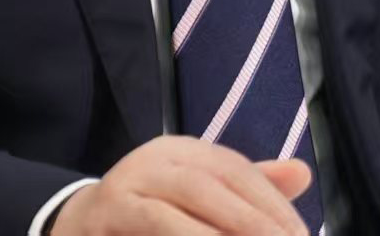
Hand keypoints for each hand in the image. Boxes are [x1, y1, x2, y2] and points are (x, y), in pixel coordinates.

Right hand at [50, 134, 312, 235]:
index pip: (235, 170)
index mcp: (182, 151)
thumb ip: (247, 188)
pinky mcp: (105, 213)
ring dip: (219, 232)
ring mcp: (124, 186)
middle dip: (254, 220)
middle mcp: (153, 159)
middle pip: (212, 183)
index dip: (271, 203)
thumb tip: (304, 172)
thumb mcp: (198, 197)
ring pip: (178, 207)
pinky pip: (149, 225)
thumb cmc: (148, 214)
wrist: (76, 227)